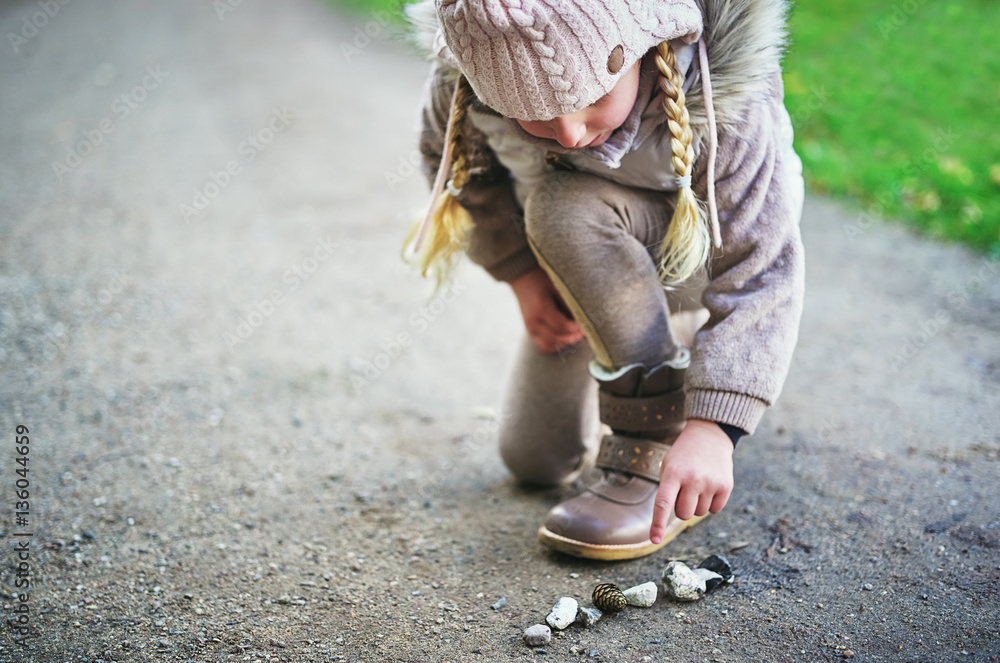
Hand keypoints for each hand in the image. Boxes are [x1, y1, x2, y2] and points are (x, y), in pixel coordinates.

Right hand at [509, 268, 584, 353]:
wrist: (523, 280)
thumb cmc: (543, 280)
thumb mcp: (558, 288)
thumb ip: (569, 305)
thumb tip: (583, 320)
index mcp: (540, 307)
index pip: (561, 325)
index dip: (575, 328)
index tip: (585, 325)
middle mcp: (532, 320)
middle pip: (555, 337)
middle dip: (572, 337)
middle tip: (584, 331)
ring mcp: (529, 328)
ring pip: (549, 345)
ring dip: (564, 342)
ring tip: (575, 334)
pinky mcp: (529, 332)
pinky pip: (543, 346)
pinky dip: (555, 345)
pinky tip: (564, 337)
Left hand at [649, 419, 733, 543]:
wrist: (709, 436)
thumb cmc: (683, 456)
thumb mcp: (668, 467)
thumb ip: (667, 492)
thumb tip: (669, 521)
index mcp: (673, 474)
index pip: (663, 504)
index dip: (658, 524)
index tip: (654, 539)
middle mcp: (693, 479)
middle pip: (683, 514)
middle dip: (681, 508)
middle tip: (684, 490)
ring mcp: (711, 483)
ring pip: (699, 513)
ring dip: (696, 504)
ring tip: (697, 484)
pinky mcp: (726, 486)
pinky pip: (714, 510)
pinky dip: (710, 503)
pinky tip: (709, 486)